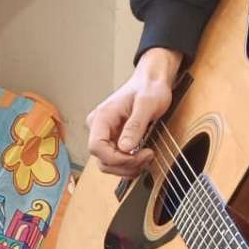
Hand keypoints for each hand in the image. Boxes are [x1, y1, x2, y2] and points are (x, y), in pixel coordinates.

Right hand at [86, 48, 181, 176]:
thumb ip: (135, 125)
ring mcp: (105, 134)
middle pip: (102, 159)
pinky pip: (116, 160)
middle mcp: (99, 127)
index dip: (116, 158)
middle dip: (125, 165)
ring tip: (146, 156)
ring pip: (108, 164)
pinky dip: (129, 165)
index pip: (96, 147)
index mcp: (102, 117)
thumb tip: (125, 148)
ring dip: (128, 167)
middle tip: (147, 156)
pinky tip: (142, 157)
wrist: (151, 82)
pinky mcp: (114, 139)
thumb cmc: (149, 88)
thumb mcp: (147, 104)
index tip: (137, 156)